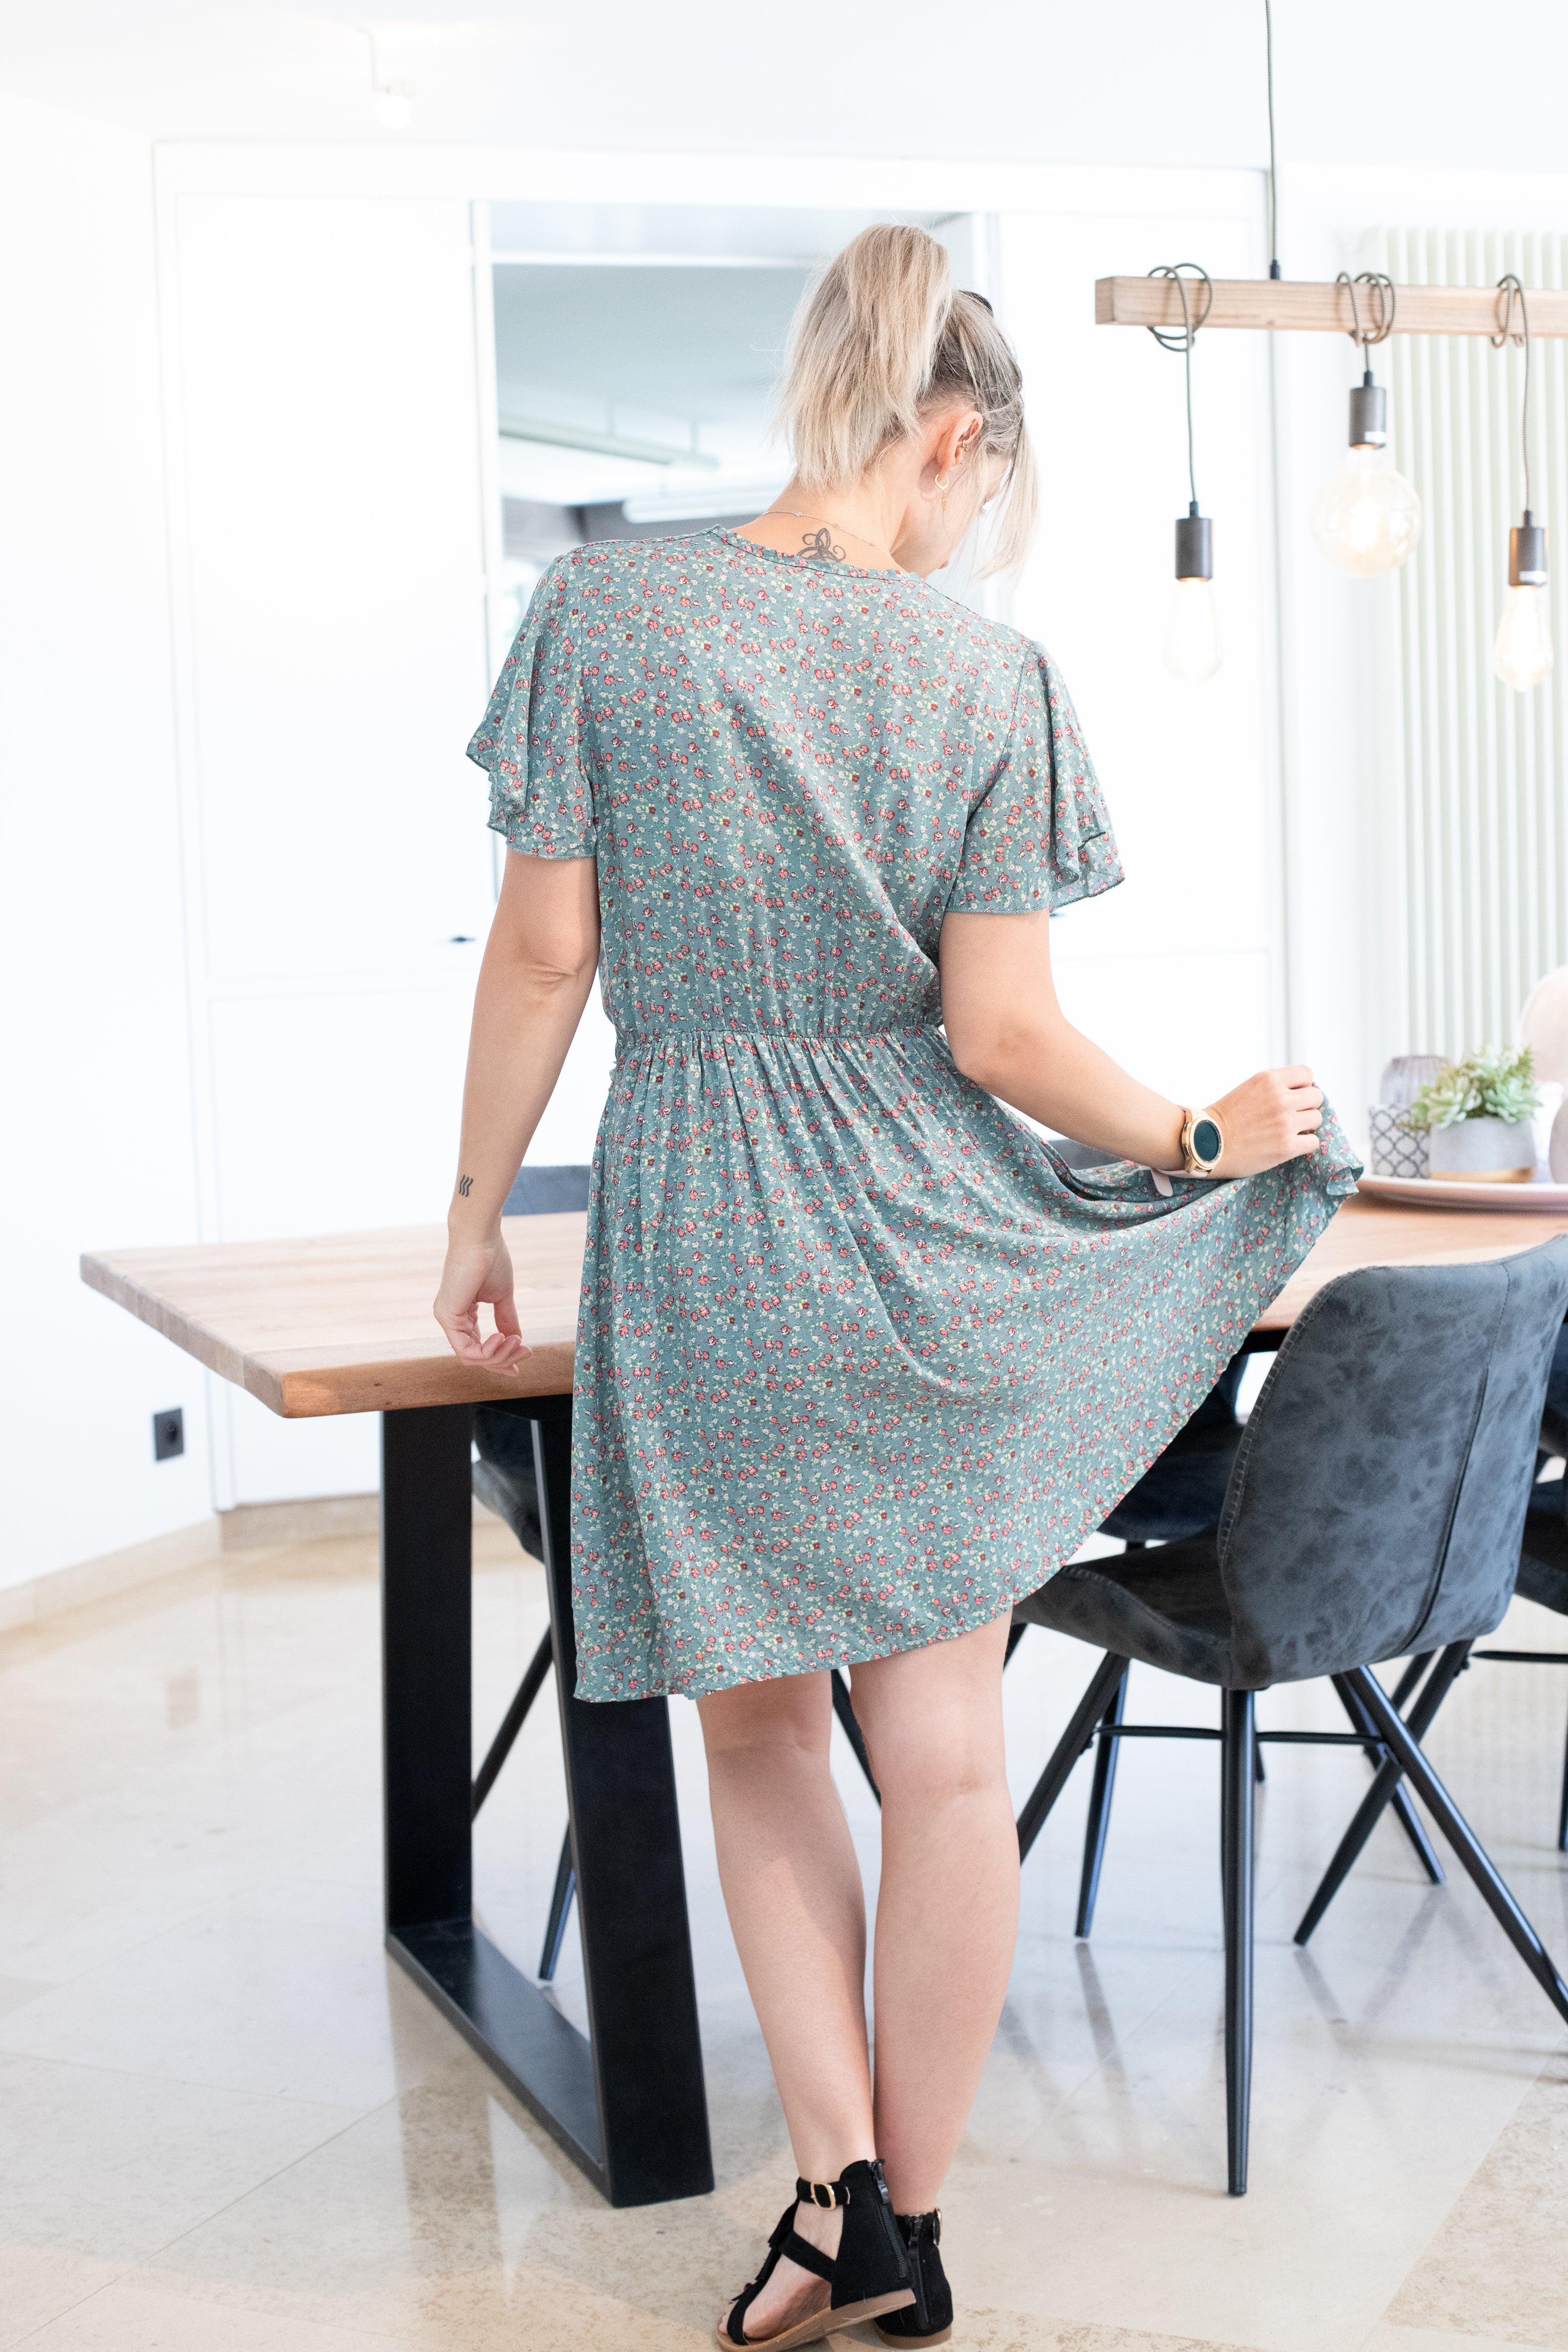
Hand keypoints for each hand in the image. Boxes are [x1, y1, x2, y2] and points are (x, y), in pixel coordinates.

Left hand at [433, 1233, 528, 1371]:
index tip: (523, 1359)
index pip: (477, 1347)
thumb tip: (516, 1340)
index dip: (500, 1358)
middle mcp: (450, 1318)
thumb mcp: (502, 1296)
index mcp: (461, 1313)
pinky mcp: (447, 1316)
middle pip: (475, 1357)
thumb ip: (506, 1319)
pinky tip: (503, 1339)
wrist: (481, 1237)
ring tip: (517, 1343)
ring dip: (499, 1356)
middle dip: (504, 1360)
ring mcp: (446, 1318)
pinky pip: (466, 1350)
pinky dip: (488, 1351)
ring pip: (471, 1357)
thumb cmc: (491, 1258)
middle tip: (526, 1352)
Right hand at [1208, 1066, 1323, 1177]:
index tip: (1294, 1096)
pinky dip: (1304, 1144)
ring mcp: (1285, 1123)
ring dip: (1305, 1126)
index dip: (1303, 1086)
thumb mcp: (1249, 1088)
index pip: (1307, 1074)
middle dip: (1306, 1106)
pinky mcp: (1286, 1146)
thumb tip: (1304, 1090)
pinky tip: (1289, 1145)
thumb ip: (1274, 1086)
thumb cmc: (1224, 1118)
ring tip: (1287, 1131)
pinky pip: (1313, 1142)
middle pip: (1316, 1097)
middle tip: (1292, 1116)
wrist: (1204, 1143)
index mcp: (1269, 1080)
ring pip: (1316, 1119)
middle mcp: (1280, 1098)